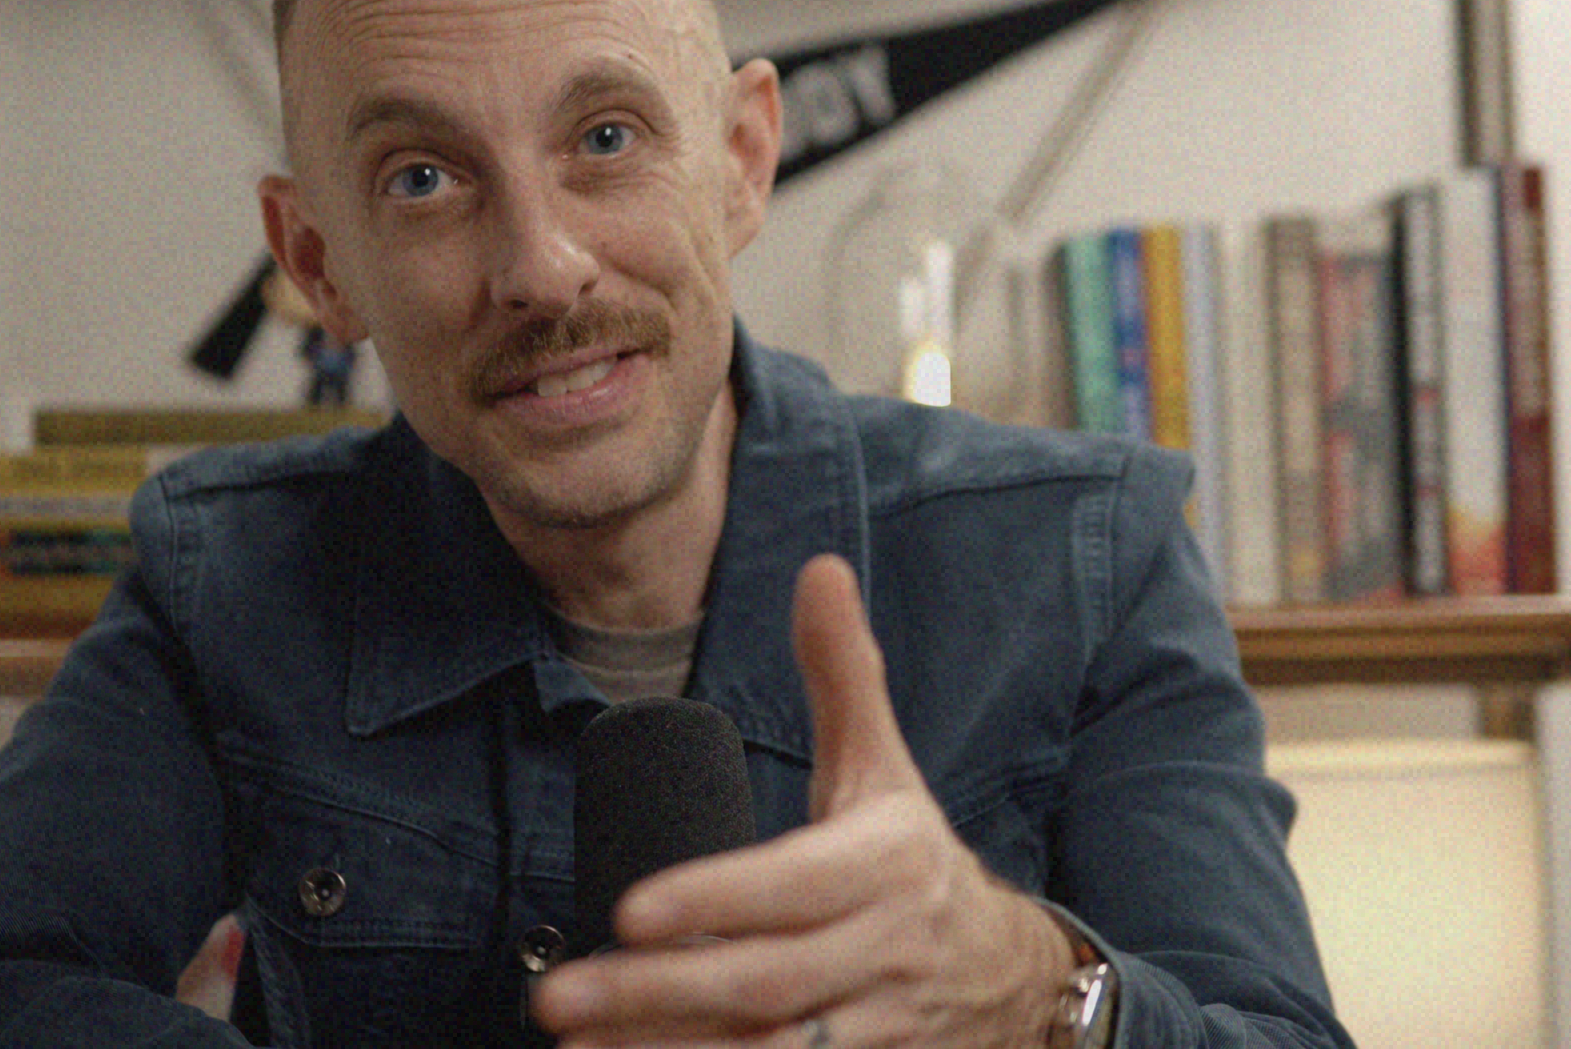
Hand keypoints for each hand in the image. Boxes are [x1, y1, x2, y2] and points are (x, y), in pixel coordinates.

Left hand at [530, 554, 1078, 1047]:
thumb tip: (819, 568)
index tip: (627, 911)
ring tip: (577, 1046)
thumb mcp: (885, 767)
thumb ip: (844, 673)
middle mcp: (883, 952)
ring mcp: (876, 1030)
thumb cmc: (914, 861)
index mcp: (886, 865)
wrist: (1013, 978)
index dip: (715, 900)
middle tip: (557, 993)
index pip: (795, 887)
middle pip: (764, 985)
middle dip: (656, 994)